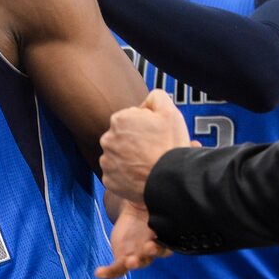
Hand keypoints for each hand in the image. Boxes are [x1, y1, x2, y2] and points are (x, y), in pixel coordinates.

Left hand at [95, 199, 171, 278]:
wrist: (137, 210)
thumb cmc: (149, 203)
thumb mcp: (154, 197)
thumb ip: (157, 192)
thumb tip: (161, 171)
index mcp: (164, 234)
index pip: (168, 241)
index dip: (164, 240)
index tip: (157, 233)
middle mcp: (154, 246)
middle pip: (156, 254)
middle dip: (153, 252)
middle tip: (148, 246)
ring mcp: (139, 254)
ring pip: (139, 263)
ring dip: (135, 264)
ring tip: (130, 261)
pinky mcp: (124, 258)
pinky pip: (117, 269)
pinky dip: (108, 273)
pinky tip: (98, 272)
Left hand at [100, 89, 197, 205]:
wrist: (170, 180)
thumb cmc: (170, 147)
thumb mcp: (170, 112)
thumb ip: (156, 97)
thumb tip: (148, 99)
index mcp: (119, 120)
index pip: (129, 119)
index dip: (144, 126)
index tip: (154, 135)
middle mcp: (108, 139)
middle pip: (122, 137)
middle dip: (134, 142)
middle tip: (152, 150)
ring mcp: (107, 161)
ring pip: (117, 156)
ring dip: (129, 158)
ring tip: (147, 163)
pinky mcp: (108, 180)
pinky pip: (116, 175)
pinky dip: (126, 175)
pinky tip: (140, 174)